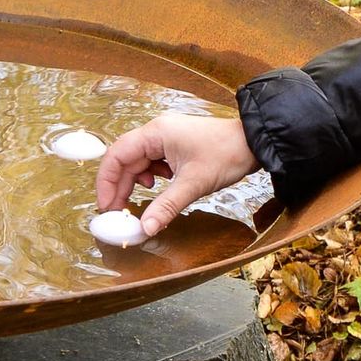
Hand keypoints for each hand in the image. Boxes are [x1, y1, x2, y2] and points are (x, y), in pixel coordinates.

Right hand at [96, 115, 258, 237]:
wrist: (253, 142)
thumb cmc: (226, 153)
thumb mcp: (194, 184)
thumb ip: (166, 207)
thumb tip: (146, 228)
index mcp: (155, 133)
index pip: (117, 155)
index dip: (106, 182)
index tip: (106, 206)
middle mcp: (157, 132)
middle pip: (125, 160)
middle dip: (119, 187)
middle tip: (117, 213)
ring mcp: (166, 137)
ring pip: (138, 162)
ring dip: (135, 183)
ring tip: (136, 204)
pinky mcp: (175, 145)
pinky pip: (153, 161)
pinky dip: (151, 177)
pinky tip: (158, 188)